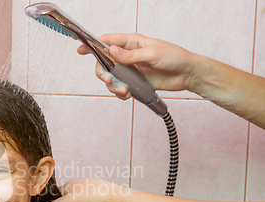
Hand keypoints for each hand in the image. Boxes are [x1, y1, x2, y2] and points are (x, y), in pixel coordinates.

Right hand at [77, 33, 196, 99]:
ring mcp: (130, 70)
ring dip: (113, 86)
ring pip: (111, 78)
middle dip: (103, 73)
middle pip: (104, 63)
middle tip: (108, 80)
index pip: (107, 41)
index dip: (92, 45)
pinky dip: (120, 93)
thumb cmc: (174, 57)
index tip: (81, 49)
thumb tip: (112, 52)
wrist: (187, 74)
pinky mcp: (134, 82)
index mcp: (131, 42)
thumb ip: (131, 55)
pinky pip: (120, 88)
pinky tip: (127, 94)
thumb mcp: (152, 53)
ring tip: (124, 90)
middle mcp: (127, 56)